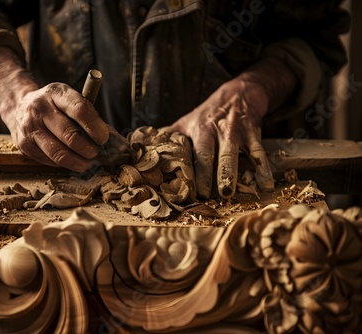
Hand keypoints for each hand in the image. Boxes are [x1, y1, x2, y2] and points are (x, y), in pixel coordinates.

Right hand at [6, 83, 108, 171]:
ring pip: (59, 153)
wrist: (20, 107)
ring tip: (87, 162)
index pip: (79, 110)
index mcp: (56, 93)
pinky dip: (64, 164)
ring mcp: (30, 128)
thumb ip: (86, 113)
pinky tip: (70, 159)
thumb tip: (106, 137)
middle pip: (70, 135)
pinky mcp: (25, 146)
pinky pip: (50, 161)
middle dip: (88, 149)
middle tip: (96, 153)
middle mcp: (40, 109)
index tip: (104, 138)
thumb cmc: (53, 105)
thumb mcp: (68, 98)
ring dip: (78, 162)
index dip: (95, 127)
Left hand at [167, 79, 273, 198]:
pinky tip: (265, 186)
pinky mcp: (253, 134)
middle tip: (202, 196)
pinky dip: (263, 170)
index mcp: (195, 130)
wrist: (238, 94)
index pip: (188, 152)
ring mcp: (234, 132)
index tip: (180, 188)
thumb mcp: (186, 122)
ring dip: (229, 174)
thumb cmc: (208, 114)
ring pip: (231, 154)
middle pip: (207, 154)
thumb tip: (142, 152)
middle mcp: (213, 130)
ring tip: (228, 193)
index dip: (184, 170)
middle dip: (204, 174)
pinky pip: (259, 153)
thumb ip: (169, 138)